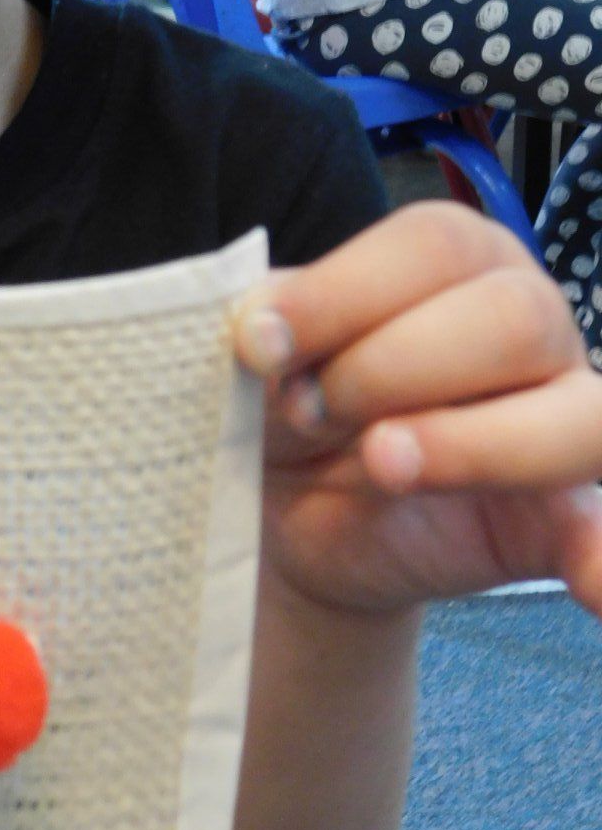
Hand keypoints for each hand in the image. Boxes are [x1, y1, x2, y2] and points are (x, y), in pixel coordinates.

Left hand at [234, 202, 601, 621]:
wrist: (293, 508)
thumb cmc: (289, 401)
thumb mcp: (267, 358)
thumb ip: (275, 333)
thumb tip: (265, 339)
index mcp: (456, 257)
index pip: (434, 245)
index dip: (341, 293)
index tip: (259, 345)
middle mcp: (531, 320)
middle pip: (514, 317)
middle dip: (393, 368)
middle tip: (312, 411)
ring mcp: (564, 417)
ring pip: (582, 417)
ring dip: (476, 446)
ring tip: (383, 465)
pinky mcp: (562, 518)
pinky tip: (589, 584)